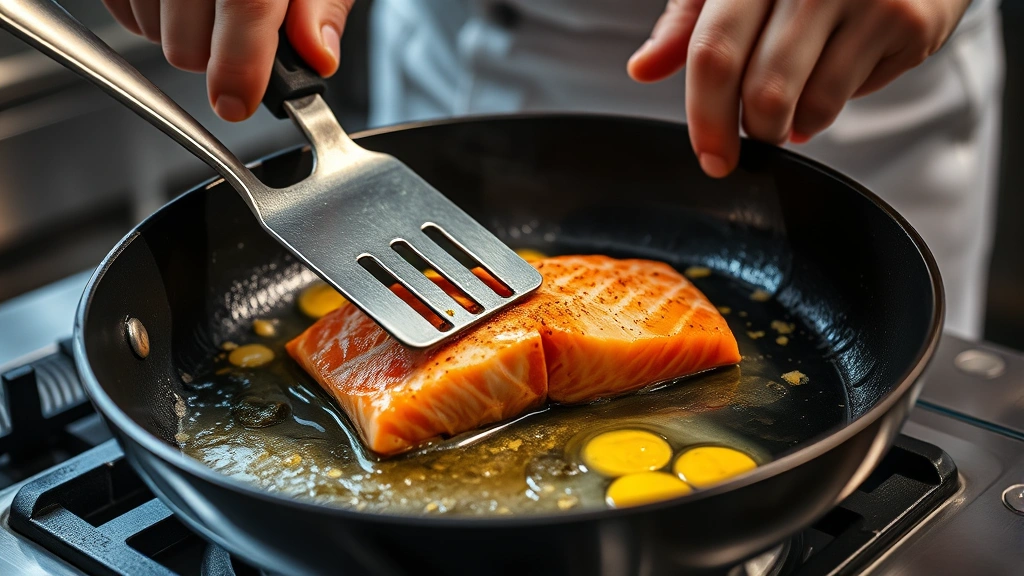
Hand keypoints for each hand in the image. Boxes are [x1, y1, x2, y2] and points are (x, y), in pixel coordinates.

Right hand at [102, 0, 355, 121]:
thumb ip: (321, 8)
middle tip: (241, 36)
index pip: (244, 7)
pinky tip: (180, 3)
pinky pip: (122, 12)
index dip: (241, 66)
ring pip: (152, 33)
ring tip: (210, 8)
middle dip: (216, 59)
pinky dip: (152, 19)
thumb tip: (318, 55)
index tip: (238, 103)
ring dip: (184, 37)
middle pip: (187, 43)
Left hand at [626, 0, 971, 177]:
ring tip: (793, 102)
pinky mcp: (906, 19)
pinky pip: (843, 99)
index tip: (709, 155)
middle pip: (761, 90)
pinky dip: (824, 110)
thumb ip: (690, 23)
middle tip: (756, 133)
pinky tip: (831, 79)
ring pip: (803, 105)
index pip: (714, 51)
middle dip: (752, 131)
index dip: (705, 115)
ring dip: (788, 126)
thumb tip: (642, 67)